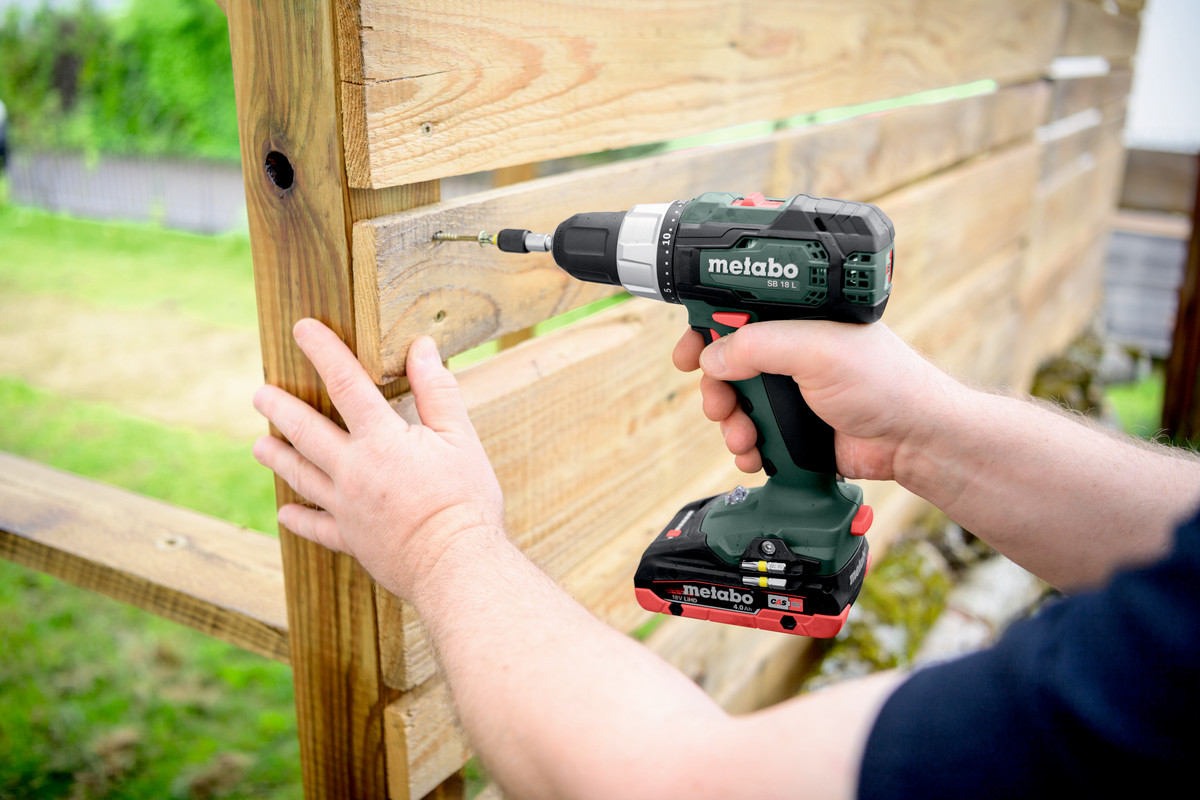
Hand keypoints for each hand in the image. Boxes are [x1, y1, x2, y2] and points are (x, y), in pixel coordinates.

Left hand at [252, 319, 503, 599]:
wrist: (456, 565)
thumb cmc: (465, 500)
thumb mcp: (460, 437)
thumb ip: (437, 391)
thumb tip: (422, 348)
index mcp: (382, 440)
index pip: (346, 384)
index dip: (324, 352)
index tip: (302, 329)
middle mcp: (354, 471)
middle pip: (306, 432)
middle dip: (280, 409)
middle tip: (259, 394)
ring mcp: (347, 508)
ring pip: (302, 476)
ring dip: (278, 458)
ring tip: (260, 445)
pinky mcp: (352, 541)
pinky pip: (317, 528)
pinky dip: (299, 519)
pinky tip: (285, 513)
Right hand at [672, 321, 957, 482]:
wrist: (912, 440)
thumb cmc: (882, 381)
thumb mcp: (814, 350)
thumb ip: (758, 347)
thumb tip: (712, 358)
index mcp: (796, 317)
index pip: (736, 313)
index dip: (705, 330)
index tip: (687, 352)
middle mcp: (791, 350)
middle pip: (726, 363)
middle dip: (715, 387)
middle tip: (717, 403)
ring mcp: (790, 390)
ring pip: (734, 404)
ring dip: (730, 423)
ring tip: (743, 436)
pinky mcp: (792, 427)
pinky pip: (751, 436)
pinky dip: (745, 447)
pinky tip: (754, 454)